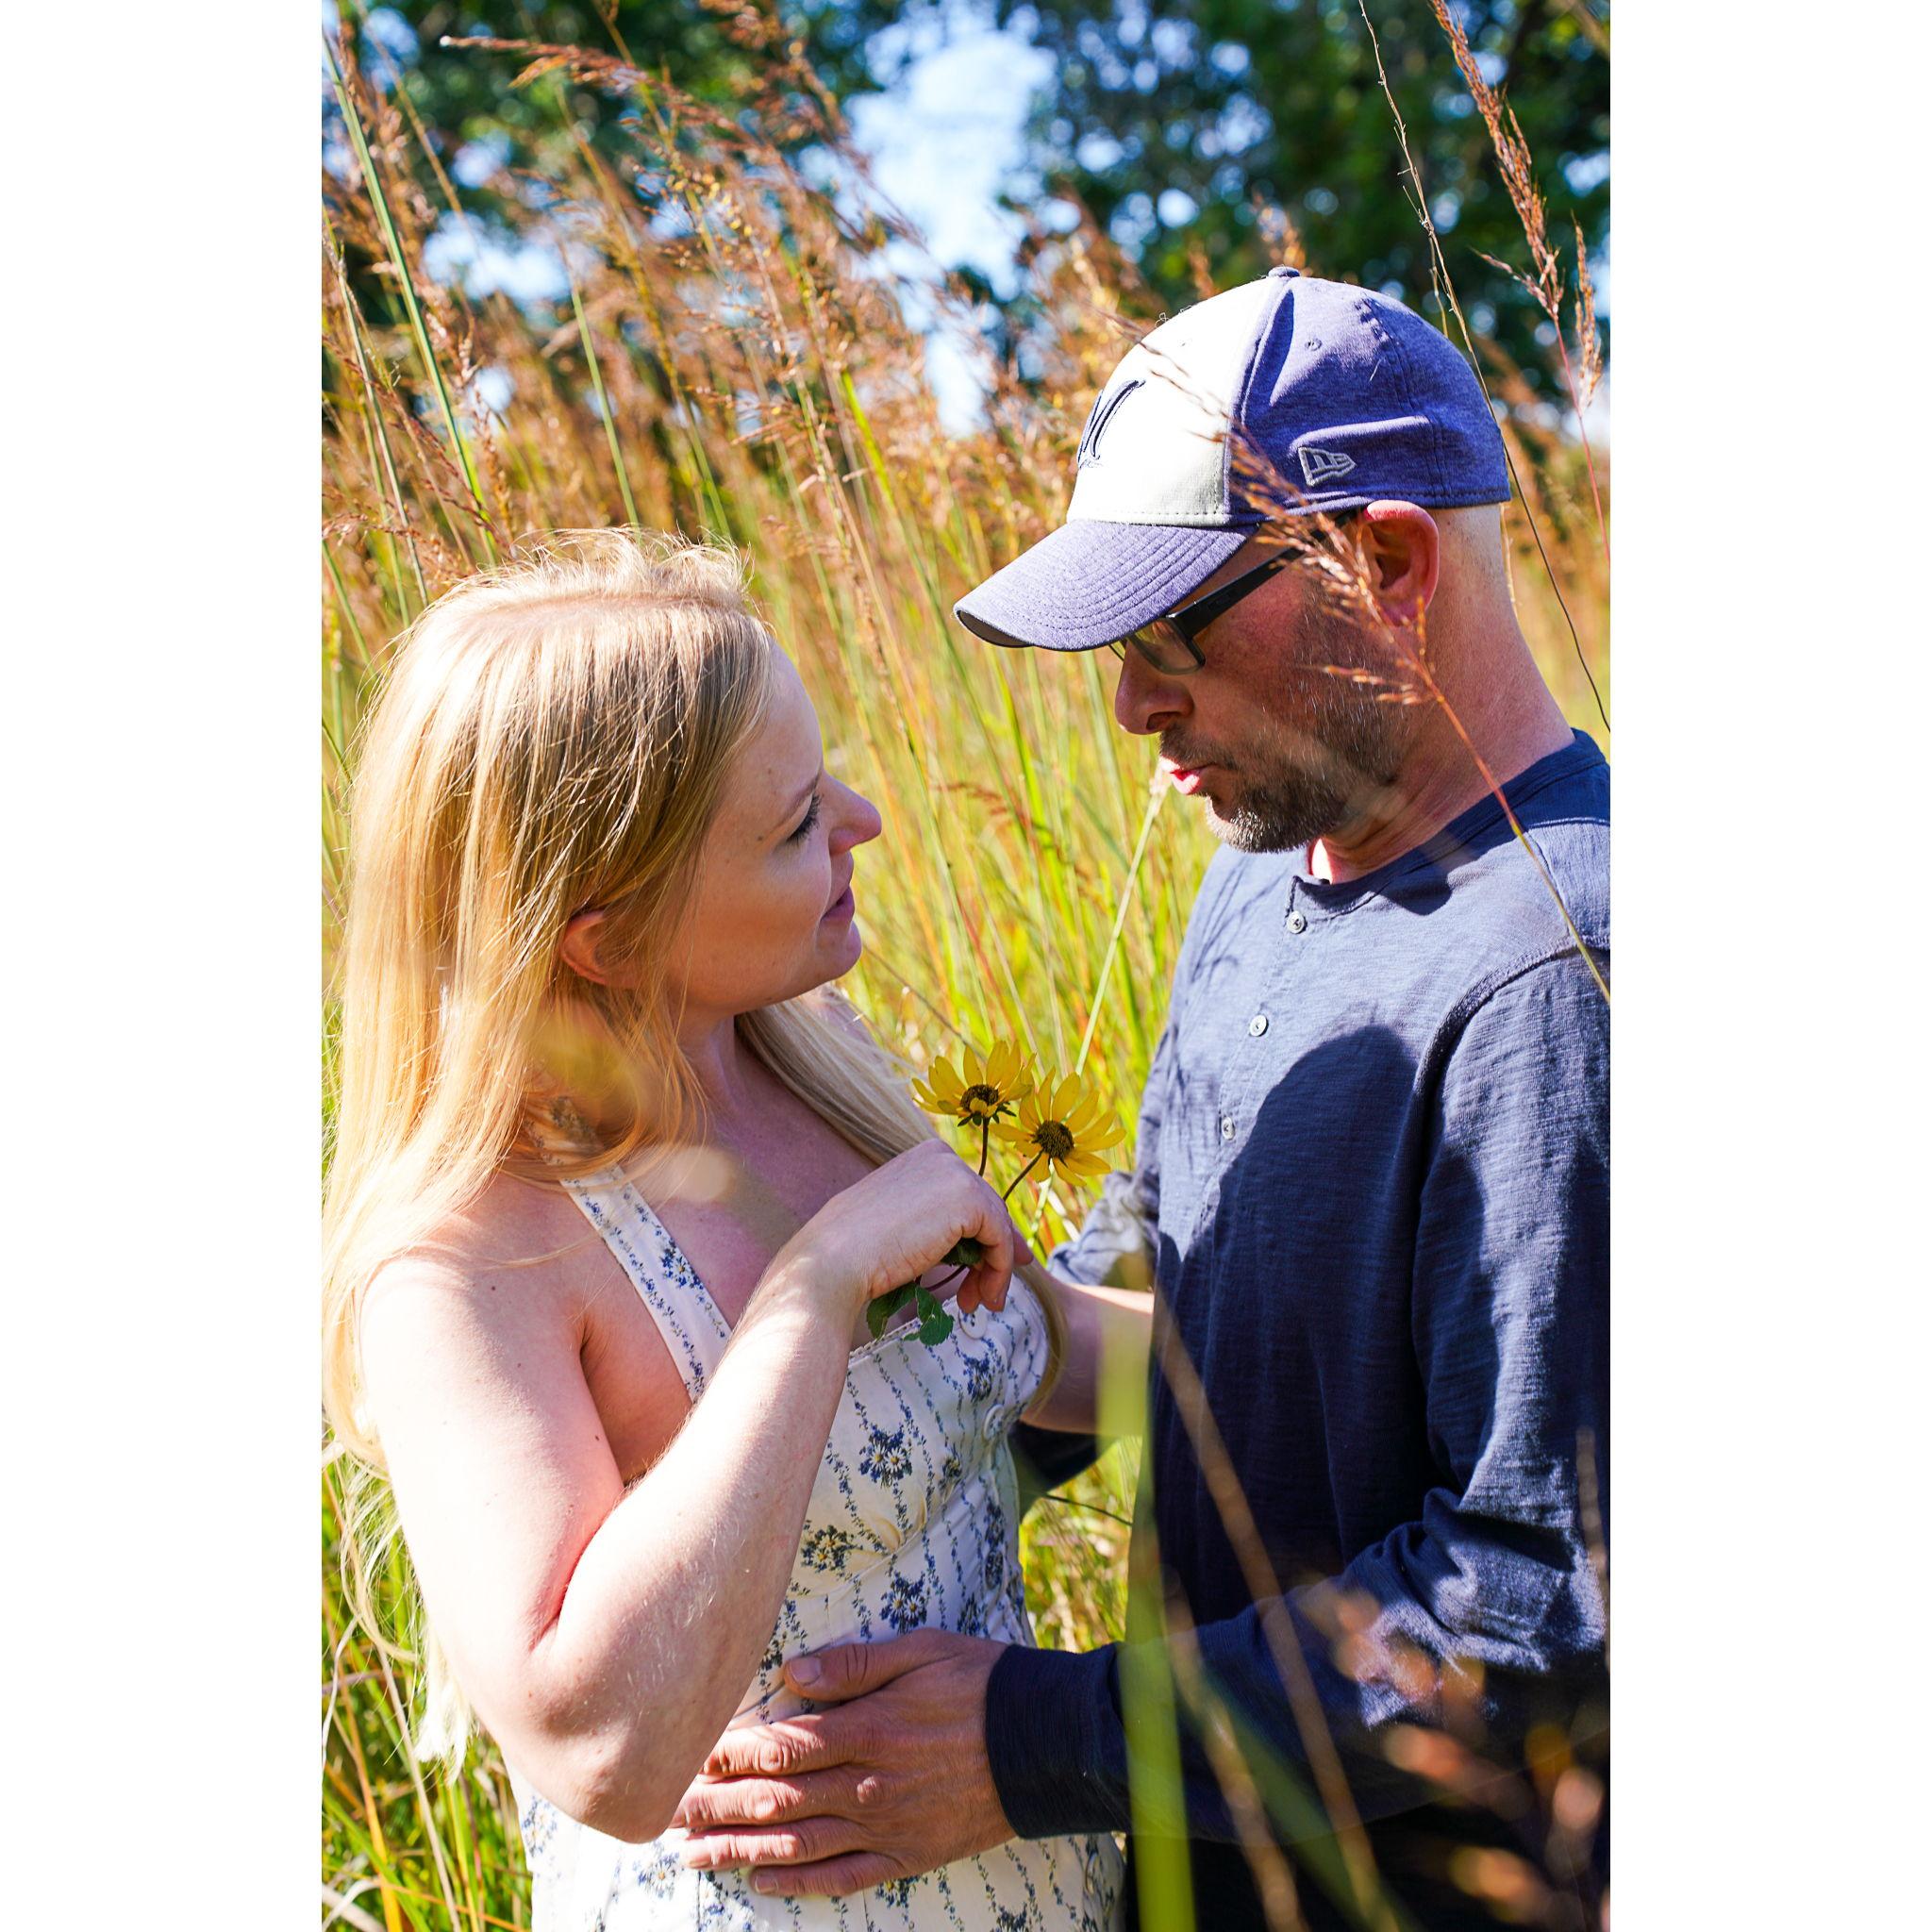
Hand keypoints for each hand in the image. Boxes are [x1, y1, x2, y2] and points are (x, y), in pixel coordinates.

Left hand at [673, 1629, 1013, 1896]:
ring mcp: (885, 1827)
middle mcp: (867, 1785)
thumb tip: (790, 1672)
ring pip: (797, 1843)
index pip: (780, 1746)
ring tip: (692, 1854)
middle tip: (668, 1813)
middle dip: (717, 1806)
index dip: (729, 1753)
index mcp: (867, 1729)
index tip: (689, 1754)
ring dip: (739, 1849)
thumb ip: (852, 1666)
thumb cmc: (979, 1684)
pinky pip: (843, 1877)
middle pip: (777, 1799)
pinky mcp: (906, 1855)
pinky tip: (761, 1880)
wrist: (1044, 1743)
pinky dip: (798, 1882)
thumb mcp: (920, 1650)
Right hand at [768, 1142, 1018, 1324]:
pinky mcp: (968, 1199)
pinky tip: (984, 1297)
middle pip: (986, 1209)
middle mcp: (941, 1156)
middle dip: (991, 1254)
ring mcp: (955, 1173)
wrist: (832, 1261)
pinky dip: (999, 1270)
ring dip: (995, 1269)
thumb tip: (968, 1243)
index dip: (983, 1233)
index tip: (986, 1268)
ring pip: (996, 1225)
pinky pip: (1000, 1239)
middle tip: (985, 1295)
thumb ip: (929, 1221)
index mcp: (922, 1157)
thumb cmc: (852, 1252)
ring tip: (982, 1303)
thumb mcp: (897, 1222)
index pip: (968, 1196)